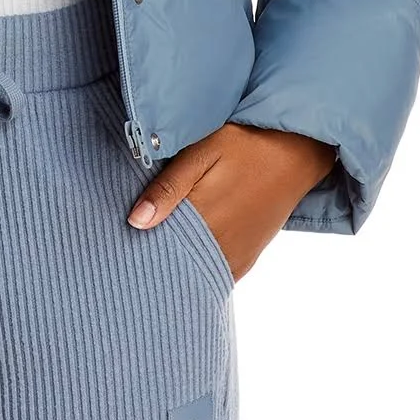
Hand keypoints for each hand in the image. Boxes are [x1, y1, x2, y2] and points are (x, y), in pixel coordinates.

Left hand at [126, 123, 336, 281]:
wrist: (298, 151)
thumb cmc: (245, 144)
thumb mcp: (202, 152)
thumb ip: (169, 188)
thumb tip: (135, 222)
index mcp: (204, 219)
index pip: (159, 249)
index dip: (137, 248)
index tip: (121, 243)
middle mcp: (221, 246)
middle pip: (176, 265)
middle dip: (154, 258)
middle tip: (132, 248)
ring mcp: (237, 255)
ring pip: (196, 273)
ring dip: (177, 265)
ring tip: (157, 250)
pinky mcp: (247, 258)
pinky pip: (216, 275)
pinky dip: (198, 269)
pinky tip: (185, 255)